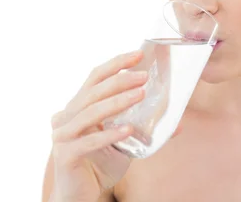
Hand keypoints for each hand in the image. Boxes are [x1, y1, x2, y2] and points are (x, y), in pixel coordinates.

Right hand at [49, 51, 147, 201]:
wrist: (80, 196)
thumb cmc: (100, 165)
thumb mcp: (124, 144)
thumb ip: (143, 130)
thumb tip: (178, 123)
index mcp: (77, 107)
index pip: (95, 78)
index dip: (116, 64)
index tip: (139, 54)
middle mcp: (65, 117)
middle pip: (93, 92)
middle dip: (120, 81)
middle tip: (144, 76)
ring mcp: (62, 136)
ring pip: (90, 113)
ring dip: (117, 102)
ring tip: (140, 95)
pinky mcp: (64, 156)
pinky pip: (88, 142)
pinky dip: (109, 135)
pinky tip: (127, 129)